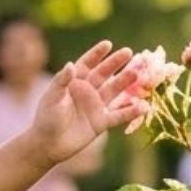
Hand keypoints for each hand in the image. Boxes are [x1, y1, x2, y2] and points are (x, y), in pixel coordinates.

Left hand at [27, 41, 151, 166]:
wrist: (48, 145)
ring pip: (114, 91)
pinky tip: (144, 106)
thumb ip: (61, 81)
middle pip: (104, 74)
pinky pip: (119, 115)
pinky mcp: (101, 122)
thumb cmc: (46, 119)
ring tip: (138, 75)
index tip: (108, 44)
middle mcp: (87, 91)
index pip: (87, 64)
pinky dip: (131, 112)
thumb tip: (71, 64)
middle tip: (129, 52)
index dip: (97, 54)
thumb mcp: (52, 98)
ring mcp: (96, 106)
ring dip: (126, 82)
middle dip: (116, 63)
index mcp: (74, 82)